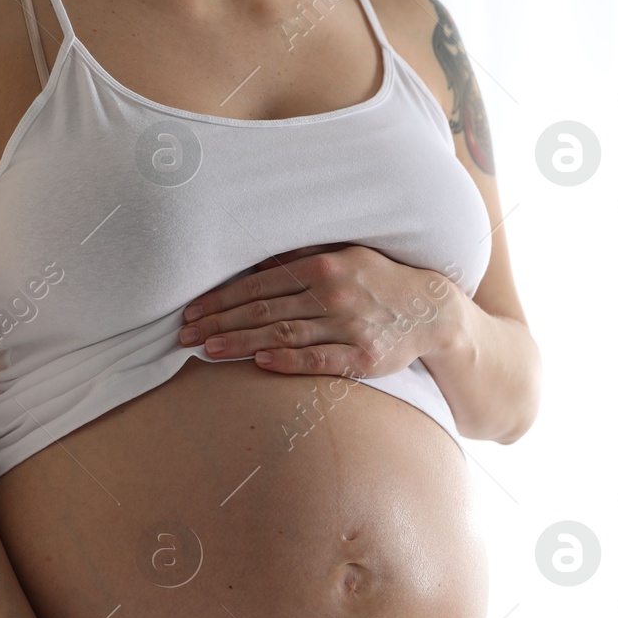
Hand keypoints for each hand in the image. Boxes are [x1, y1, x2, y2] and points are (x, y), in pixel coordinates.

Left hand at [179, 244, 454, 376]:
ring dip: (242, 343)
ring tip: (209, 351)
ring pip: (284, 334)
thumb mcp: (346, 256)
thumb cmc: (380, 281)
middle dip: (221, 322)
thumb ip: (304, 257)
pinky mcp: (363, 358)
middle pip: (265, 310)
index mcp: (324, 266)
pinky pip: (319, 360)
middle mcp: (334, 294)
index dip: (222, 299)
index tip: (192, 312)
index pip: (260, 283)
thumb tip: (259, 255)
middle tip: (186, 335)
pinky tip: (260, 363)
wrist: (432, 311)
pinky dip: (288, 361)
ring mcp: (349, 326)